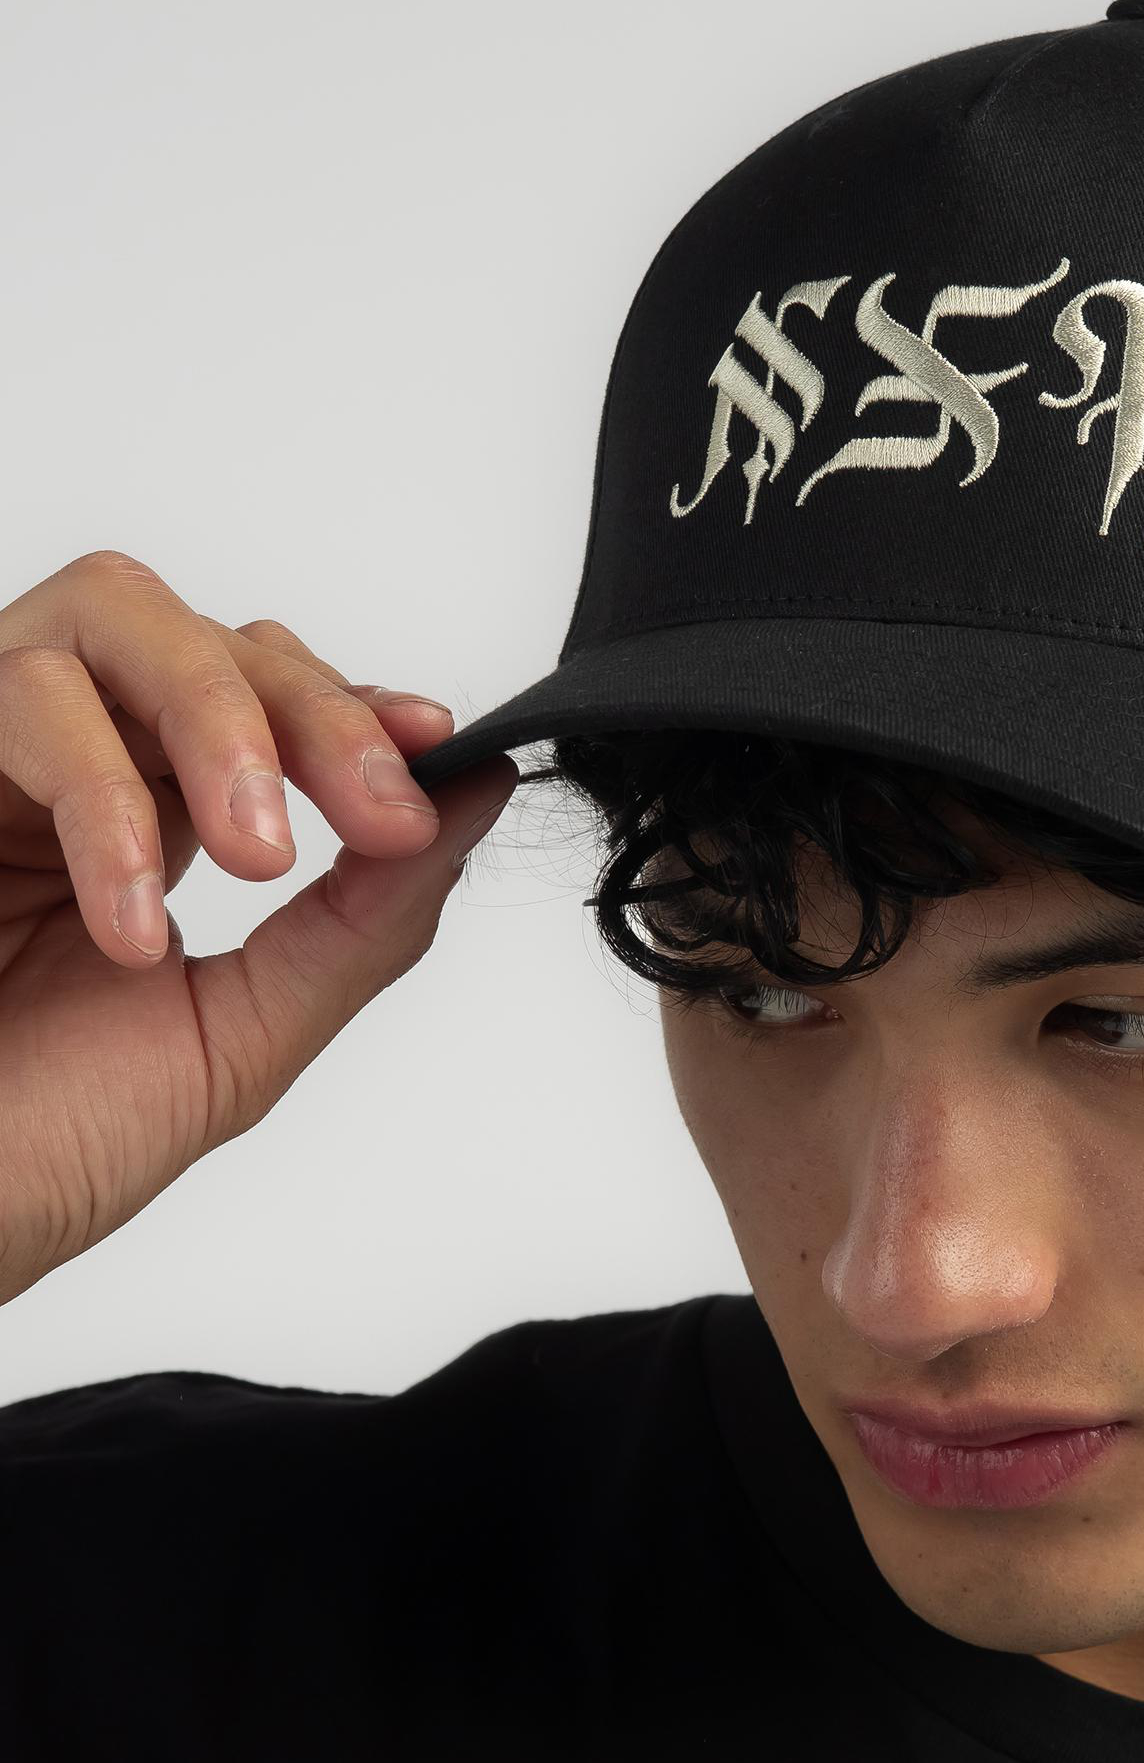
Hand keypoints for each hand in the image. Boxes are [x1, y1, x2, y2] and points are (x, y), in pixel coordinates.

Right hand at [0, 549, 516, 1305]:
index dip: (354, 707)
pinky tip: (130, 923)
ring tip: (261, 858)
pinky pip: (16, 696)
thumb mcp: (246, 1035)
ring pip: (110, 617)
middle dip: (314, 711)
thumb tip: (477, 799)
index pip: (265, 699)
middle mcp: (67, 762)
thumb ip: (366, 919)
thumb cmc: (44, 1145)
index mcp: (152, 816)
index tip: (440, 746)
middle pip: (204, 634)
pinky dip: (102, 802)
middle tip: (376, 812)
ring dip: (218, 726)